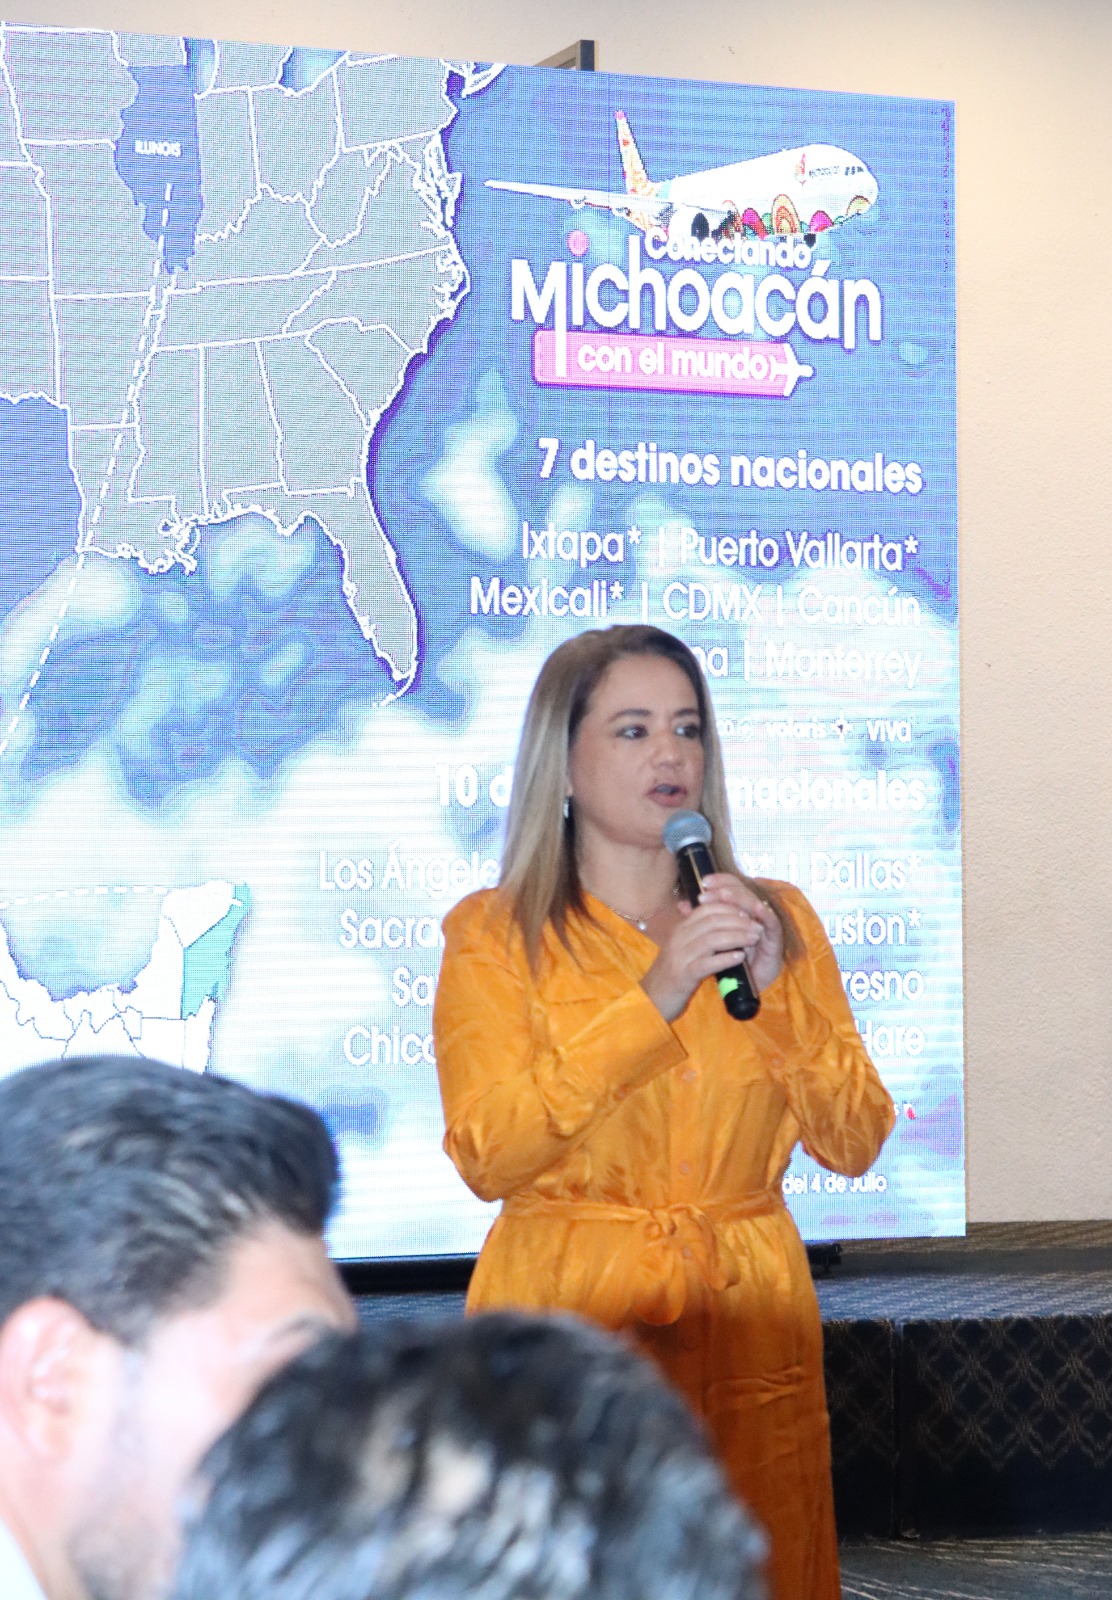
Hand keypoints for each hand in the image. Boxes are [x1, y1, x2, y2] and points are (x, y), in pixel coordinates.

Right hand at [641, 874, 783, 1022]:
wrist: (651, 999)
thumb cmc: (670, 974)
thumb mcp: (683, 948)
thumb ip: (698, 933)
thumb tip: (722, 920)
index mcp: (680, 929)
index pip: (707, 908)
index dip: (730, 908)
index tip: (748, 914)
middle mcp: (679, 938)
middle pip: (712, 921)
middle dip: (739, 922)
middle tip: (758, 927)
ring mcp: (680, 956)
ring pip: (711, 939)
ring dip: (737, 937)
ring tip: (754, 939)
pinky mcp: (683, 976)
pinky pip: (706, 963)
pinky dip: (725, 958)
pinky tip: (740, 958)